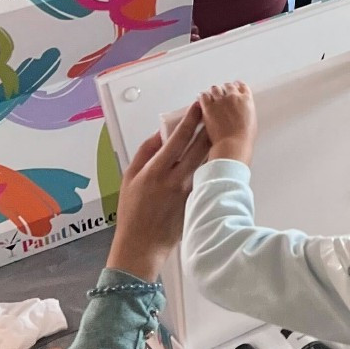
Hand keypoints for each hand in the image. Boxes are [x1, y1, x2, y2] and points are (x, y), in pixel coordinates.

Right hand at [105, 104, 207, 279]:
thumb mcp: (129, 177)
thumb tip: (160, 133)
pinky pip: (206, 177)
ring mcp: (188, 191)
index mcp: (155, 170)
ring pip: (206, 161)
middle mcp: (174, 179)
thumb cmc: (132, 212)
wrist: (142, 243)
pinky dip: (212, 164)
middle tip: (216, 111)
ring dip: (214, 143)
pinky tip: (218, 155)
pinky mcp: (196, 201)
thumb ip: (144, 152)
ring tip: (220, 128)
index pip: (178, 138)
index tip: (198, 105)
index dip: (190, 119)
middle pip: (199, 146)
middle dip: (209, 126)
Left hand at [198, 81, 256, 164]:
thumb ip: (246, 111)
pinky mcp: (209, 107)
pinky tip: (201, 98)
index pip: (242, 87)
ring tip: (211, 96)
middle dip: (225, 89)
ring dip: (213, 92)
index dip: (237, 86)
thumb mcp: (252, 121)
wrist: (234, 144)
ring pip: (215, 88)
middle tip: (222, 93)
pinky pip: (203, 95)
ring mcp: (221, 101)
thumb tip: (241, 112)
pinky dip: (202, 96)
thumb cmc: (244, 137)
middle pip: (228, 86)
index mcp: (246, 100)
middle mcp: (233, 97)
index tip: (235, 86)